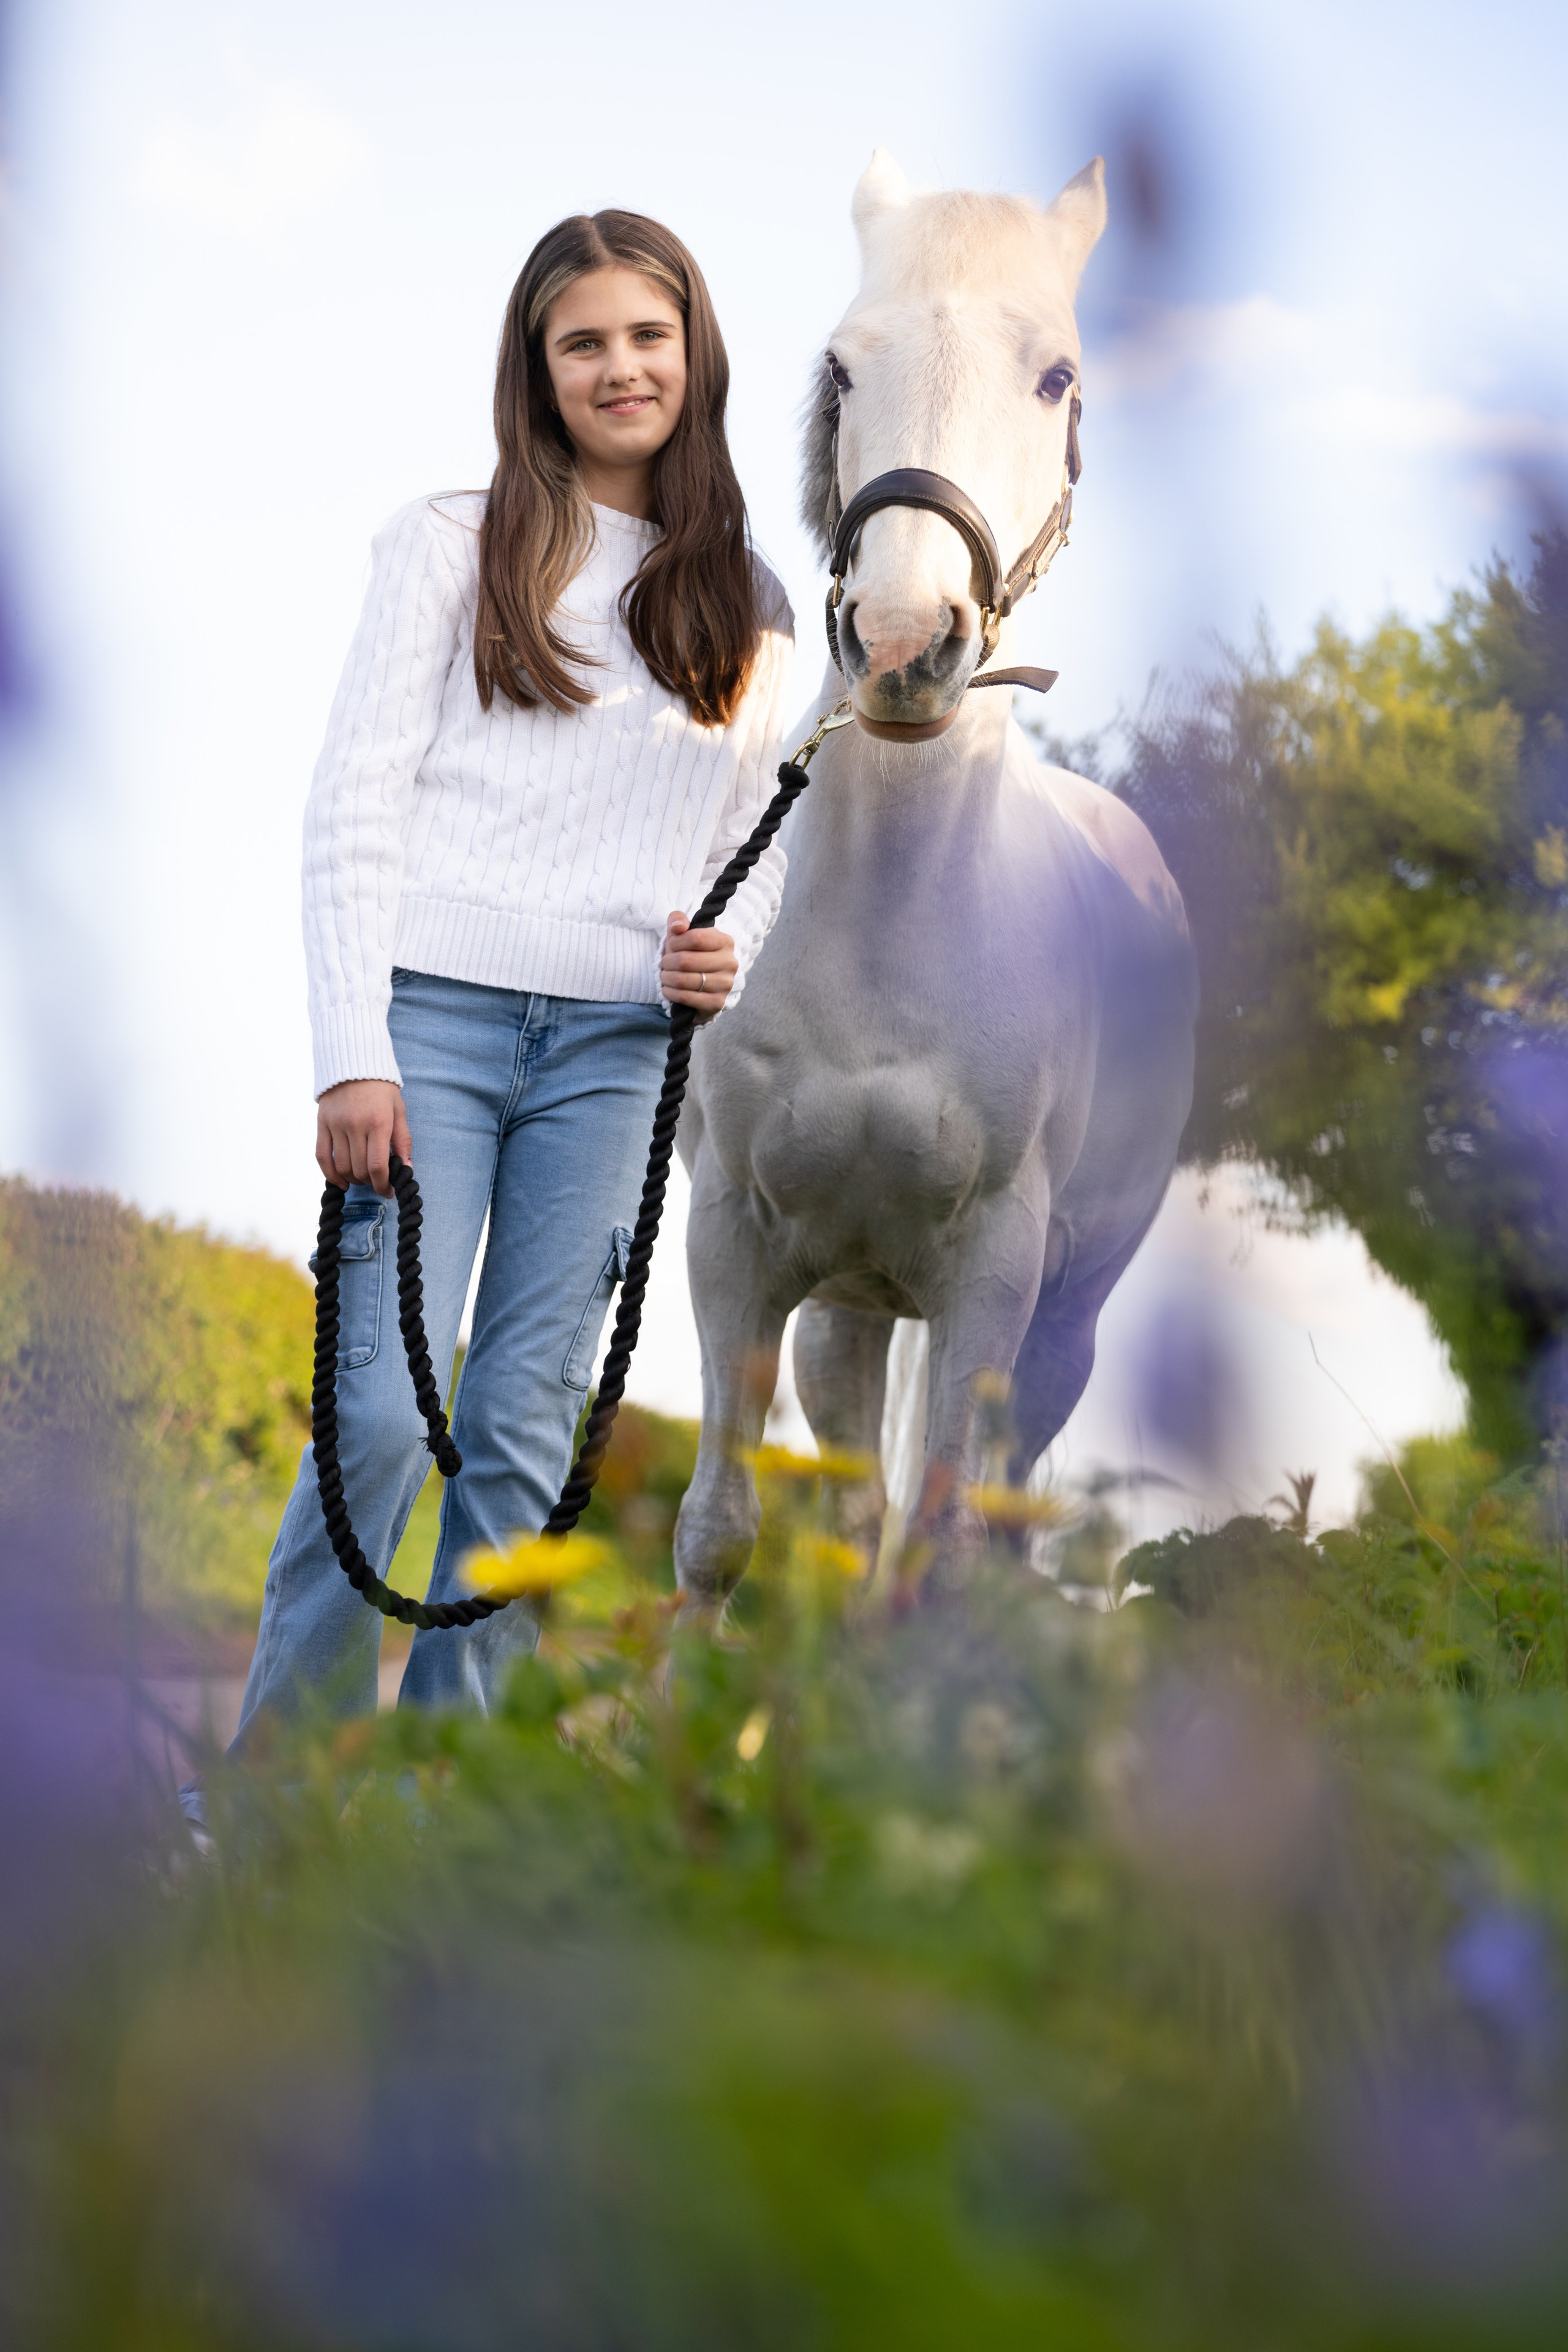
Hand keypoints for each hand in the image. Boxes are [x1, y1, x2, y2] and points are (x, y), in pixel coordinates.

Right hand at [316, 1079, 411, 1195]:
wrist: (354, 1062)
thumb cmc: (381, 1089)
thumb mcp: (399, 1111)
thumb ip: (403, 1141)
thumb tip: (406, 1169)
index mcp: (378, 1122)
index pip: (377, 1166)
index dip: (383, 1185)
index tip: (389, 1191)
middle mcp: (355, 1125)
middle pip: (360, 1169)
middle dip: (371, 1183)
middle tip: (378, 1182)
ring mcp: (336, 1125)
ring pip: (342, 1167)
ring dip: (354, 1180)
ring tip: (363, 1178)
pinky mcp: (321, 1124)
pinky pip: (322, 1156)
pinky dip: (331, 1174)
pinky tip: (341, 1181)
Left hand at [661, 913, 737, 1022]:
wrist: (702, 987)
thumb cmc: (691, 955)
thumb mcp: (684, 934)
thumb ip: (678, 921)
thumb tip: (678, 926)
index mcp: (725, 942)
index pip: (695, 937)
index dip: (676, 942)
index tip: (671, 946)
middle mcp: (730, 963)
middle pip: (686, 960)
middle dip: (667, 962)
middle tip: (664, 964)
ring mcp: (725, 984)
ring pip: (683, 980)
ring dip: (667, 978)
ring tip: (665, 976)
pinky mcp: (717, 1003)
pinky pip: (685, 997)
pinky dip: (670, 992)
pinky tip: (668, 989)